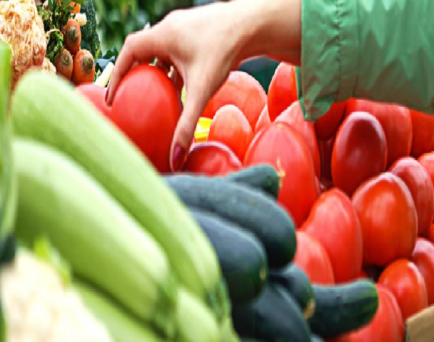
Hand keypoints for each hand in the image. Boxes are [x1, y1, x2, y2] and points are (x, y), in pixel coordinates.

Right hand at [107, 0, 301, 169]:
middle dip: (137, 73)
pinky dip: (178, 67)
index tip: (114, 96)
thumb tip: (175, 158)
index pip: (128, 52)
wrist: (254, 26)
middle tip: (133, 95)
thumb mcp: (202, 92)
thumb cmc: (225, 53)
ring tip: (156, 93)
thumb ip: (187, 124)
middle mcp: (171, 28)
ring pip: (164, 51)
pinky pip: (181, 51)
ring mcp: (187, 28)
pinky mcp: (202, 33)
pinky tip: (185, 86)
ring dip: (159, 70)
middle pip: (144, 51)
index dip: (118, 73)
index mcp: (162, 35)